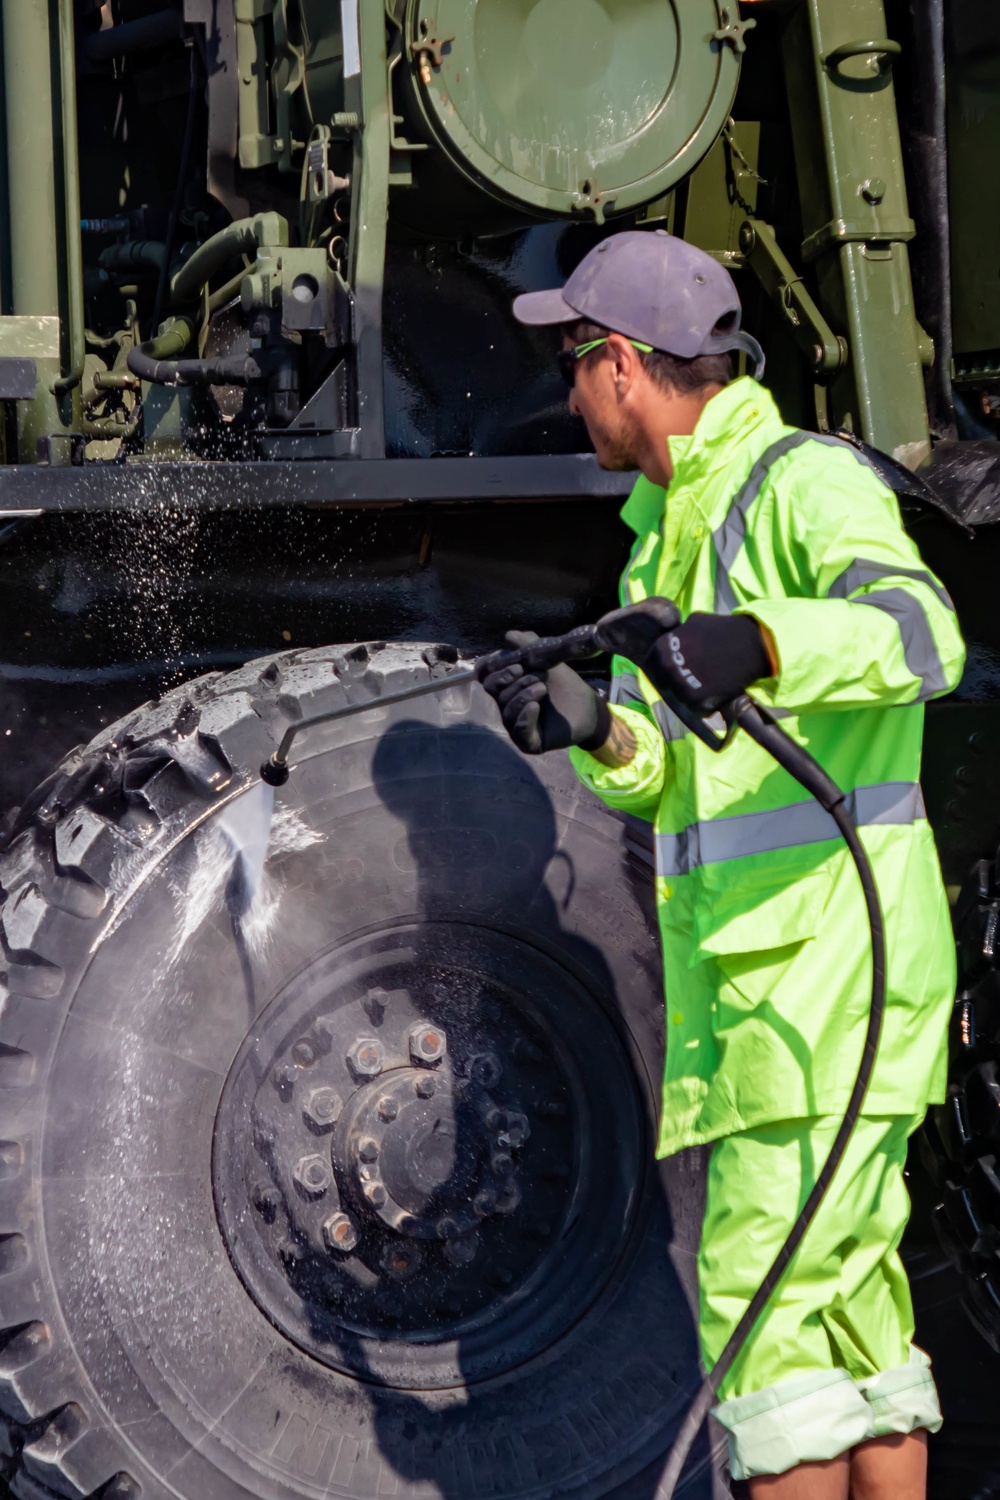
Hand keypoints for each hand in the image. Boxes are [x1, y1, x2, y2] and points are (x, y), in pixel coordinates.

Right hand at [479, 631, 610, 754]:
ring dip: (522, 695)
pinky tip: (535, 705)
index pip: (484, 675)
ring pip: (506, 710)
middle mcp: (505, 705)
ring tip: (542, 687)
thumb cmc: (564, 684)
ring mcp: (515, 724)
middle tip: (537, 674)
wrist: (588, 707)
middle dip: (511, 680)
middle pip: (492, 691)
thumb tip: (508, 636)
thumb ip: (528, 645)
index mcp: (505, 685)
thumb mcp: (546, 659)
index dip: (492, 668)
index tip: (515, 664)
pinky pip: (518, 731)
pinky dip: (525, 716)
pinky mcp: (528, 741)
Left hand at [595, 600, 771, 712]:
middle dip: (681, 681)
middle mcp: (667, 667)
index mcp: (662, 648)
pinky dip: (708, 704)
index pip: (654, 665)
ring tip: (711, 684)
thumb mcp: (694, 622)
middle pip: (667, 682)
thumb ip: (679, 633)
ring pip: (682, 697)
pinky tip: (718, 692)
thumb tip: (674, 636)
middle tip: (699, 678)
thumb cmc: (723, 630)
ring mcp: (680, 684)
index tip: (681, 668)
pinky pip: (698, 708)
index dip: (669, 668)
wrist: (749, 645)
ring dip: (694, 694)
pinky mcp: (697, 700)